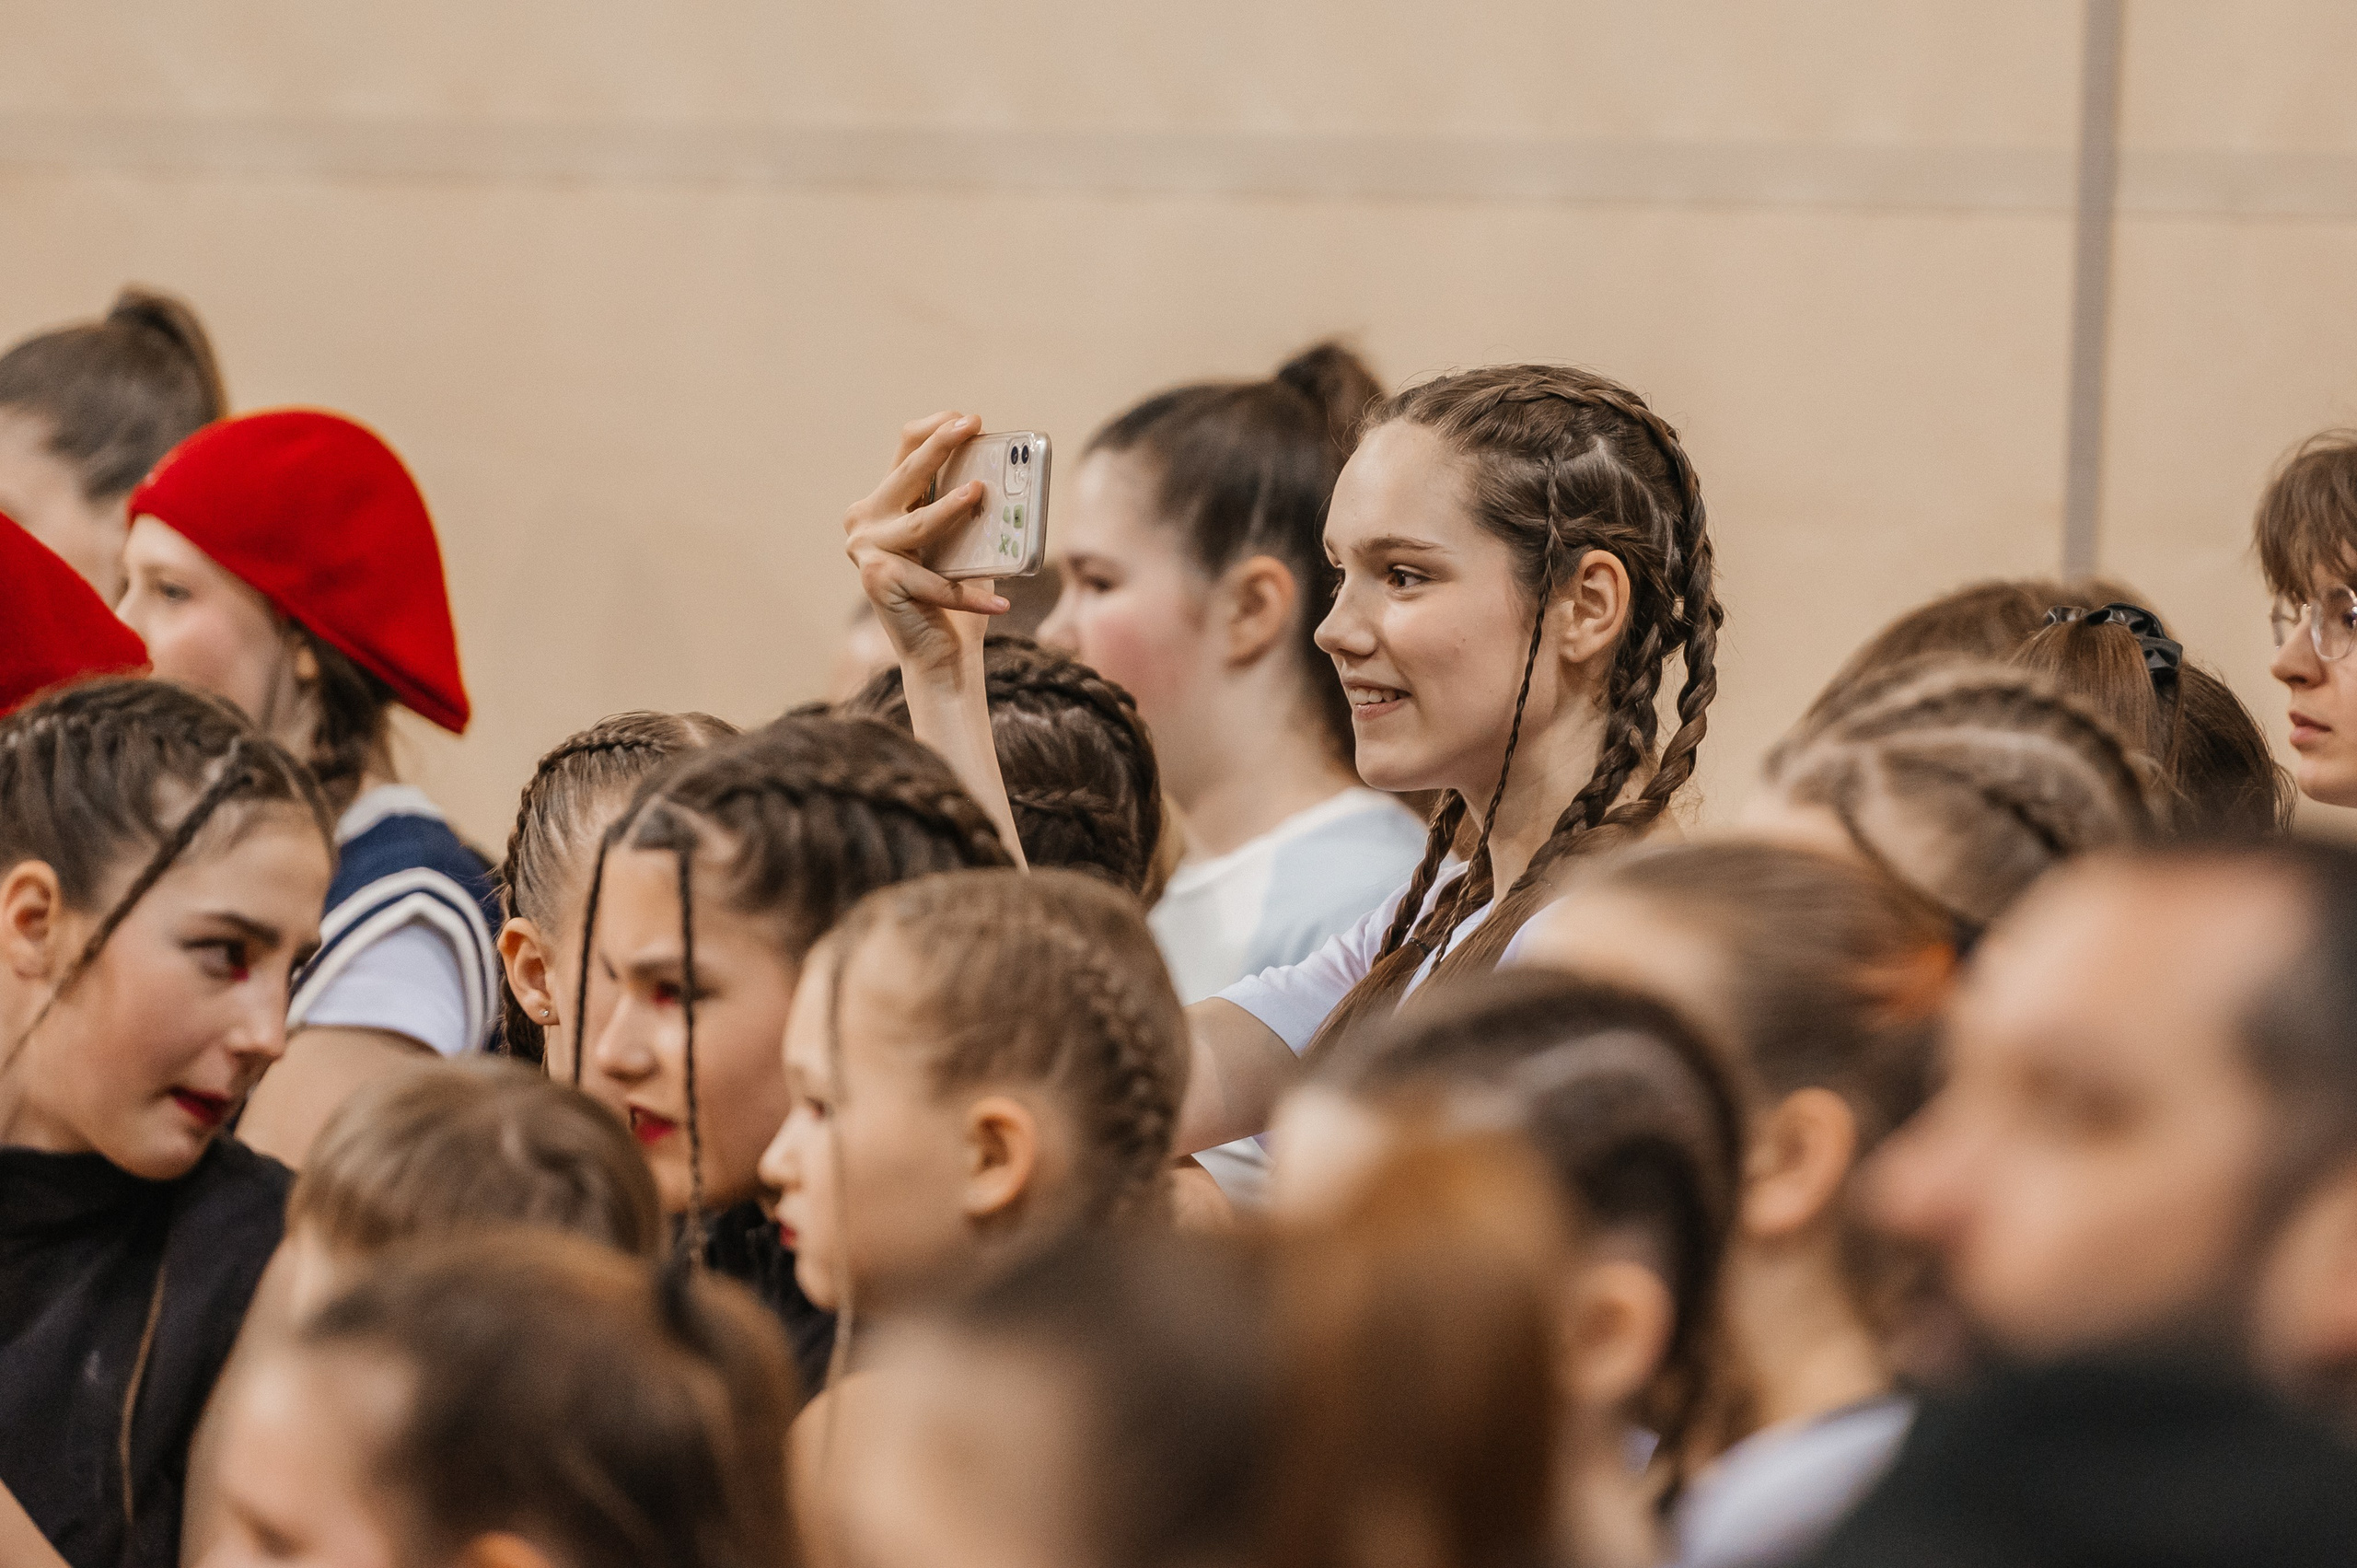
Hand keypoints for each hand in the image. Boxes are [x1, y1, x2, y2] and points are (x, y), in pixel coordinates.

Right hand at [842, 412, 1009, 676]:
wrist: (940, 652)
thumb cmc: (954, 592)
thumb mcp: (962, 541)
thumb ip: (968, 507)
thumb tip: (1004, 474)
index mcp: (884, 502)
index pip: (905, 450)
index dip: (934, 430)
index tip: (968, 420)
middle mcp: (865, 520)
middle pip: (907, 473)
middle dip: (941, 445)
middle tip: (971, 424)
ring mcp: (866, 550)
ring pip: (921, 523)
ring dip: (951, 508)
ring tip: (979, 493)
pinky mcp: (878, 581)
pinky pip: (936, 582)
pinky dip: (972, 597)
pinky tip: (1001, 604)